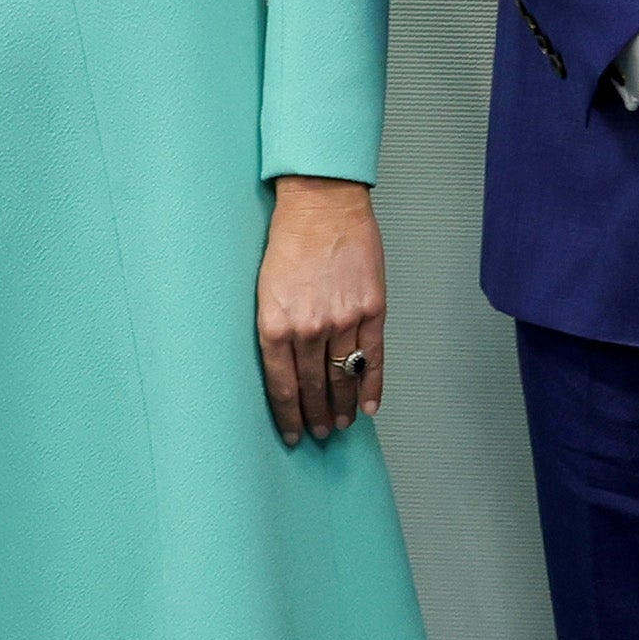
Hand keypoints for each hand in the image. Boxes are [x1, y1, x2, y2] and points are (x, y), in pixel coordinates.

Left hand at [257, 176, 386, 446]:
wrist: (322, 205)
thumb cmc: (290, 241)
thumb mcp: (266, 291)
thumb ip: (277, 330)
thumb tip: (287, 368)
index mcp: (274, 325)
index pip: (282, 387)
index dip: (289, 416)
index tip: (293, 434)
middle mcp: (308, 328)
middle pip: (313, 387)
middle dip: (315, 416)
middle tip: (319, 434)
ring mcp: (342, 319)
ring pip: (342, 377)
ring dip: (342, 406)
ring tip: (341, 424)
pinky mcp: (371, 308)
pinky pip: (373, 357)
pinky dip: (373, 385)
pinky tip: (369, 406)